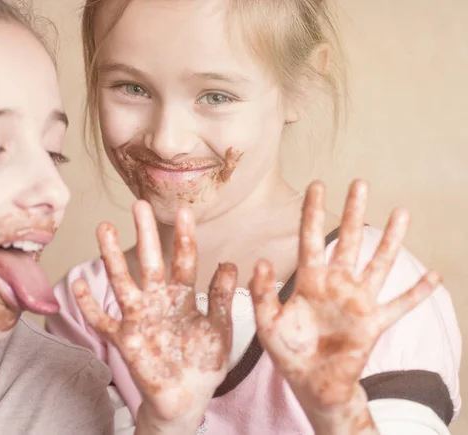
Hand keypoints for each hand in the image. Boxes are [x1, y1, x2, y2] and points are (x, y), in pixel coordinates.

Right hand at [73, 200, 235, 428]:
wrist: (187, 398)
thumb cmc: (203, 361)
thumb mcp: (219, 328)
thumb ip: (221, 298)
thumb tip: (228, 263)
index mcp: (183, 297)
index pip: (184, 261)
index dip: (184, 237)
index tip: (184, 211)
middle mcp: (159, 301)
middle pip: (150, 262)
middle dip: (146, 234)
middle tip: (139, 204)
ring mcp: (139, 319)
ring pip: (123, 282)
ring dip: (113, 257)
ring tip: (105, 228)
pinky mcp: (125, 340)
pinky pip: (103, 321)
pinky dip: (90, 305)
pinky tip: (77, 285)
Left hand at [249, 180, 440, 432]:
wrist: (311, 382)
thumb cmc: (287, 351)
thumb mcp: (266, 322)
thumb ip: (261, 293)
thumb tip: (260, 261)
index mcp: (309, 281)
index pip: (310, 239)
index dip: (313, 213)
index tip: (318, 185)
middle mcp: (336, 284)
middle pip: (348, 241)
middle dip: (353, 213)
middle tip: (359, 183)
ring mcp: (357, 302)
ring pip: (378, 264)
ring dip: (391, 240)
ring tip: (401, 212)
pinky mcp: (373, 323)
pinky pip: (399, 305)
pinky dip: (417, 293)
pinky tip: (435, 276)